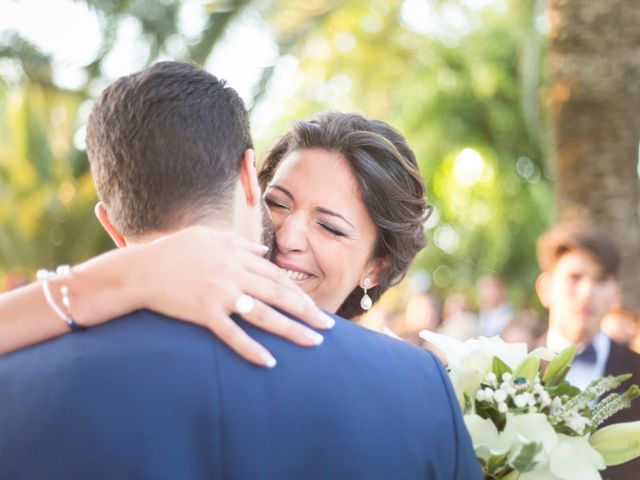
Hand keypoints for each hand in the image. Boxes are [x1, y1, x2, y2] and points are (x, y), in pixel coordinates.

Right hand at [127, 226, 334, 366]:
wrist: (139, 270)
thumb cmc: (173, 251)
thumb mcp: (207, 236)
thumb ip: (239, 242)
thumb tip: (263, 250)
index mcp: (236, 255)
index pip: (276, 275)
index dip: (298, 291)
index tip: (314, 305)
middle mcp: (234, 273)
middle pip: (279, 294)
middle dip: (307, 311)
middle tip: (328, 327)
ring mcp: (220, 294)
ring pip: (264, 315)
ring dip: (291, 330)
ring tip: (313, 343)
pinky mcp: (204, 313)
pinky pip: (232, 335)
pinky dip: (251, 349)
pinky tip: (269, 362)